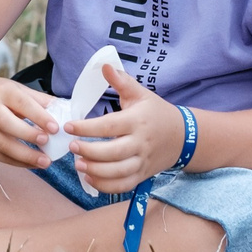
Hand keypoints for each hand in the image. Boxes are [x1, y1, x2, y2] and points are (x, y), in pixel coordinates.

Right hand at [0, 70, 62, 170]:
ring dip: (24, 156)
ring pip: (1, 144)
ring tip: (45, 162)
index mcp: (1, 92)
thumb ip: (37, 99)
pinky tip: (31, 164)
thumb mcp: (13, 87)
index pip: (21, 104)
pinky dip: (15, 162)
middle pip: (7, 125)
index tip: (55, 127)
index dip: (38, 116)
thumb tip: (63, 110)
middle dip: (28, 136)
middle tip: (47, 143)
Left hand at [62, 63, 187, 195]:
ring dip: (96, 171)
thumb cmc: (156, 112)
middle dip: (90, 151)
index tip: (68, 126)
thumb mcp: (141, 94)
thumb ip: (121, 81)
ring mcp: (142, 162)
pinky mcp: (142, 175)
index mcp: (137, 121)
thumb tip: (104, 65)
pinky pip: (123, 185)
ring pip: (118, 172)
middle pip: (113, 153)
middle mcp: (140, 143)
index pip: (109, 126)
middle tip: (71, 146)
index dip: (87, 128)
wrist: (182, 136)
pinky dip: (106, 186)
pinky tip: (89, 178)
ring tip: (78, 164)